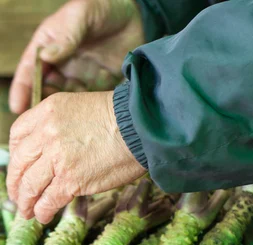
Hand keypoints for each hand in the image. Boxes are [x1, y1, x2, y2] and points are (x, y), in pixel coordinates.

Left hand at [7, 91, 145, 223]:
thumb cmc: (119, 119)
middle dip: (16, 184)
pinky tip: (43, 216)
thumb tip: (52, 149)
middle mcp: (47, 134)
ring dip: (26, 202)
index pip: (18, 136)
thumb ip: (59, 125)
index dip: (15, 157)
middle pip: (20, 163)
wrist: (139, 129)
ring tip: (27, 212)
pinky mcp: (71, 180)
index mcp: (47, 113)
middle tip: (18, 196)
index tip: (20, 169)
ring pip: (30, 185)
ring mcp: (57, 158)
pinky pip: (49, 199)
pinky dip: (43, 211)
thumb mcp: (79, 108)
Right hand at [9, 0, 143, 113]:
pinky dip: (86, 113)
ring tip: (64, 126)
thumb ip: (66, 35)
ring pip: (66, 102)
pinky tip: (86, 122)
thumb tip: (47, 56)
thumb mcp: (82, 14)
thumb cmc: (104, 8)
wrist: (137, 18)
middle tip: (42, 124)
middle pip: (46, 90)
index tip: (17, 107)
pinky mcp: (98, 87)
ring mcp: (80, 77)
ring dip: (64, 114)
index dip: (23, 89)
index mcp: (50, 45)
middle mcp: (62, 65)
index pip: (30, 69)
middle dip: (42, 107)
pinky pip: (88, 104)